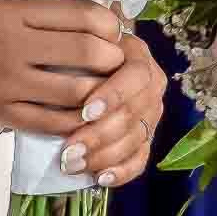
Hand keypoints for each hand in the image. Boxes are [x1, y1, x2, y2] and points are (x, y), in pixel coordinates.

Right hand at [0, 0, 125, 131]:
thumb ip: (28, 15)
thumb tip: (77, 24)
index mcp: (12, 9)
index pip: (82, 13)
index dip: (109, 24)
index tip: (112, 31)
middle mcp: (15, 43)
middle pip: (89, 52)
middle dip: (113, 61)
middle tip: (117, 66)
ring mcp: (5, 81)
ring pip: (76, 93)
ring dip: (99, 97)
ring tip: (105, 97)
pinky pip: (47, 123)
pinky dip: (71, 125)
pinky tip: (80, 123)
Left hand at [60, 30, 166, 188]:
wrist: (86, 57)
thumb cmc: (76, 47)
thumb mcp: (77, 37)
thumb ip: (79, 46)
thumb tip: (65, 60)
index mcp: (138, 56)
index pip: (135, 76)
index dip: (113, 95)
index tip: (85, 111)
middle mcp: (150, 85)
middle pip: (133, 114)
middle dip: (100, 135)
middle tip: (69, 150)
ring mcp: (151, 113)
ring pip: (135, 139)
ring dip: (103, 156)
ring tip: (72, 165)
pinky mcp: (147, 137)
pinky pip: (140, 159)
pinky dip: (122, 171)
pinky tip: (100, 178)